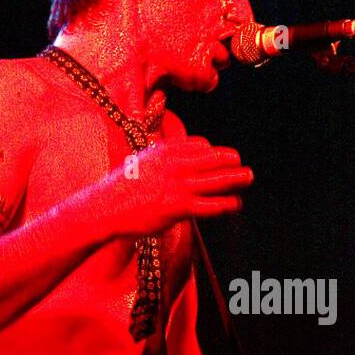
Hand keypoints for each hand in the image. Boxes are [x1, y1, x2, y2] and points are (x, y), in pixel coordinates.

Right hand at [93, 137, 253, 239]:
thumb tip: (178, 158)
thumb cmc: (122, 187)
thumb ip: (162, 157)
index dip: (214, 152)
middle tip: (243, 164)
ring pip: (216, 181)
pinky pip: (210, 205)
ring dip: (236, 179)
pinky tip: (235, 204)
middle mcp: (175, 165)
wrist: (106, 207)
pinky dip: (226, 204)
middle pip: (213, 160)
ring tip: (248, 178)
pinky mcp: (179, 207)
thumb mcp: (142, 161)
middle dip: (231, 162)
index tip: (222, 157)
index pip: (198, 146)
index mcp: (165, 151)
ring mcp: (178, 186)